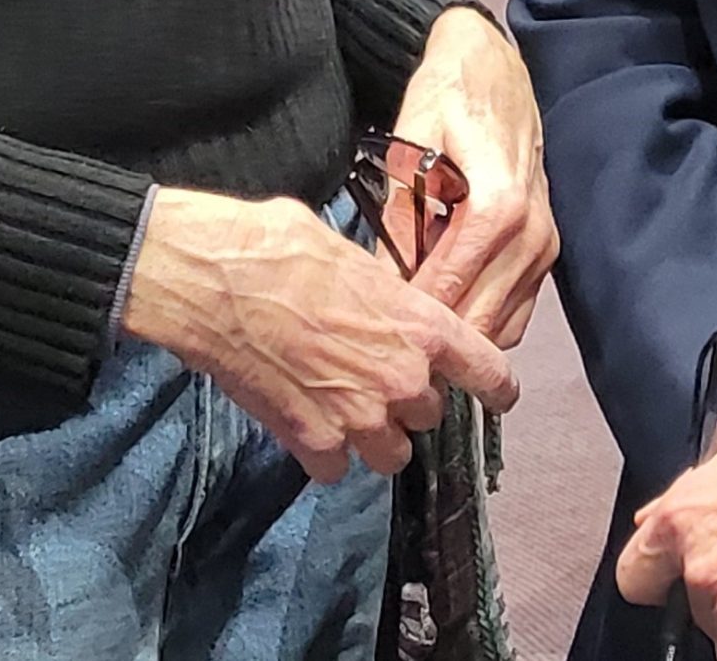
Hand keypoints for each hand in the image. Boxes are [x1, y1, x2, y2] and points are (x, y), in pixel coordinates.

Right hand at [121, 187, 517, 482]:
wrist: (217, 282)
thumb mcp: (353, 256)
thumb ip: (385, 293)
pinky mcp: (312, 442)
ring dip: (374, 436)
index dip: (496, 388)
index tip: (499, 396)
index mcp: (420, 325)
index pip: (487, 370)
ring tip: (342, 404)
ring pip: (391, 454)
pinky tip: (306, 419)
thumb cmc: (281, 247)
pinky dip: (325, 451)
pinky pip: (337, 469)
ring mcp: (358, 418)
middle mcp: (400, 379)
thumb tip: (384, 301)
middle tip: (371, 372)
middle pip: (429, 414)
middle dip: (406, 399)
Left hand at [393, 4, 557, 348]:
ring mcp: (546, 246)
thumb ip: (399, 221)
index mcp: (499, 206)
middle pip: (479, 322)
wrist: (492, 67)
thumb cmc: (448, 97)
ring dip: (459, 336)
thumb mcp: (408, 148)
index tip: (372, 335)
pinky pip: (516, 314)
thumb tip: (381, 287)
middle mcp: (532, 233)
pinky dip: (483, 322)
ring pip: (500, 327)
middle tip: (385, 345)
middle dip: (432, 339)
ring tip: (412, 334)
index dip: (408, 320)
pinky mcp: (546, 252)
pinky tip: (446, 309)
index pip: (449, 292)